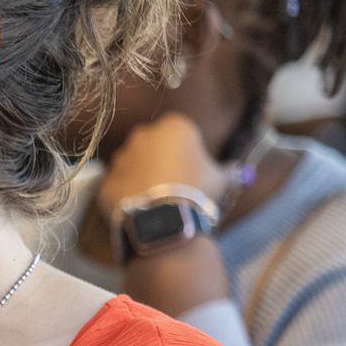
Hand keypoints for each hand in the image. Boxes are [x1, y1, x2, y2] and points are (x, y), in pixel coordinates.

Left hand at [97, 112, 227, 223]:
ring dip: (141, 176)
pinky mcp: (106, 180)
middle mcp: (142, 135)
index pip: (180, 132)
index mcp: (173, 126)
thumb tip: (240, 172)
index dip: (187, 151)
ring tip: (156, 199)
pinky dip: (125, 194)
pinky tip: (139, 209)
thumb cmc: (197, 191)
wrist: (163, 218)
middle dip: (160, 160)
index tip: (191, 169)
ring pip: (132, 164)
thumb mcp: (221, 180)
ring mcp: (120, 157)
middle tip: (173, 184)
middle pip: (152, 145)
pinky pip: (117, 185)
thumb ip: (229, 172)